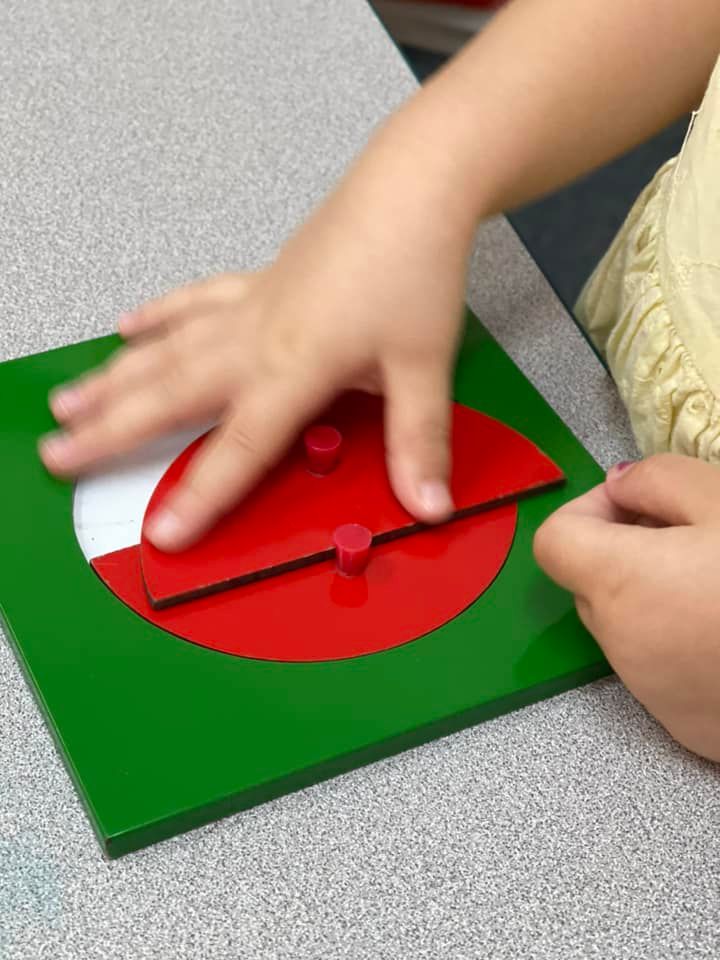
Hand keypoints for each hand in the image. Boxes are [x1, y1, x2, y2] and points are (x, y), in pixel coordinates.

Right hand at [40, 124, 477, 549]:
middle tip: (59, 458)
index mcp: (295, 367)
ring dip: (112, 379)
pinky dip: (158, 316)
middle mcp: (257, 339)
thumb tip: (430, 505)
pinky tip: (127, 328)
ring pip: (165, 349)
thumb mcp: (424, 366)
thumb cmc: (414, 270)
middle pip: (171, 394)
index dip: (201, 495)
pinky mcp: (256, 280)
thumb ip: (419, 441)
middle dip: (111, 432)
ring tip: (66, 405)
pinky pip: (192, 302)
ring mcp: (250, 307)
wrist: (412, 186)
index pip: (239, 447)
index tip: (164, 533)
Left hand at [534, 454, 719, 761]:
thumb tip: (618, 487)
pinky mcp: (682, 724)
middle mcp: (618, 642)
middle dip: (627, 550)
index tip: (641, 506)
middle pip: (589, 582)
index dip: (590, 510)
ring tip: (718, 586)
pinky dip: (680, 642)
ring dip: (655, 596)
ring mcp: (648, 691)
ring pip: (625, 625)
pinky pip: (658, 667)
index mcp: (617, 583)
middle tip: (692, 538)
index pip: (553, 540)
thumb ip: (658, 480)